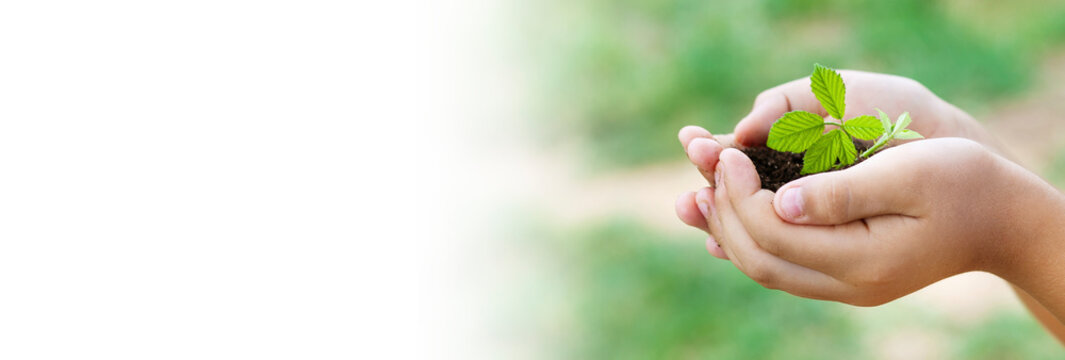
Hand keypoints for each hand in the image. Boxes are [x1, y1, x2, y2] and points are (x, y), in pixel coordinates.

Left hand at [676, 70, 1004, 257]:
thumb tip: (779, 201)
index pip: (776, 233)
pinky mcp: (843, 278)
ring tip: (697, 193)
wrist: (1002, 219)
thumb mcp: (909, 172)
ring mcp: (845, 288)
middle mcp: (849, 285)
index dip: (740, 194)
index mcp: (864, 259)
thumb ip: (842, 191)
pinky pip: (782, 267)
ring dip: (726, 230)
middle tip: (703, 168)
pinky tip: (725, 218)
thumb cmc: (962, 182)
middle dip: (723, 214)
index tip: (726, 153)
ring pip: (765, 268)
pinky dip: (748, 240)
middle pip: (760, 259)